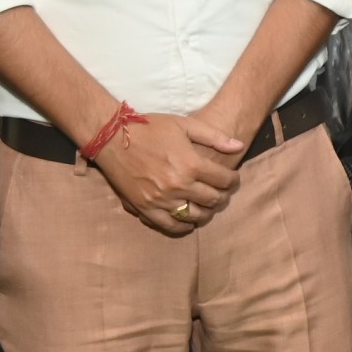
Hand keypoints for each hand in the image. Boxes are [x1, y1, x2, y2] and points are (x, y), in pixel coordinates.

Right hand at [97, 114, 245, 236]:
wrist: (112, 137)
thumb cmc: (150, 128)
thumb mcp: (185, 125)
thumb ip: (214, 137)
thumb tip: (239, 146)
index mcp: (191, 164)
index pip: (224, 180)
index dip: (233, 181)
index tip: (232, 179)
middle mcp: (178, 185)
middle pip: (213, 200)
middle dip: (223, 197)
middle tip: (223, 193)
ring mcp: (161, 199)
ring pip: (195, 216)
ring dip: (206, 213)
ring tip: (207, 206)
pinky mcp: (145, 208)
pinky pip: (170, 226)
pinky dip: (184, 226)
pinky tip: (188, 220)